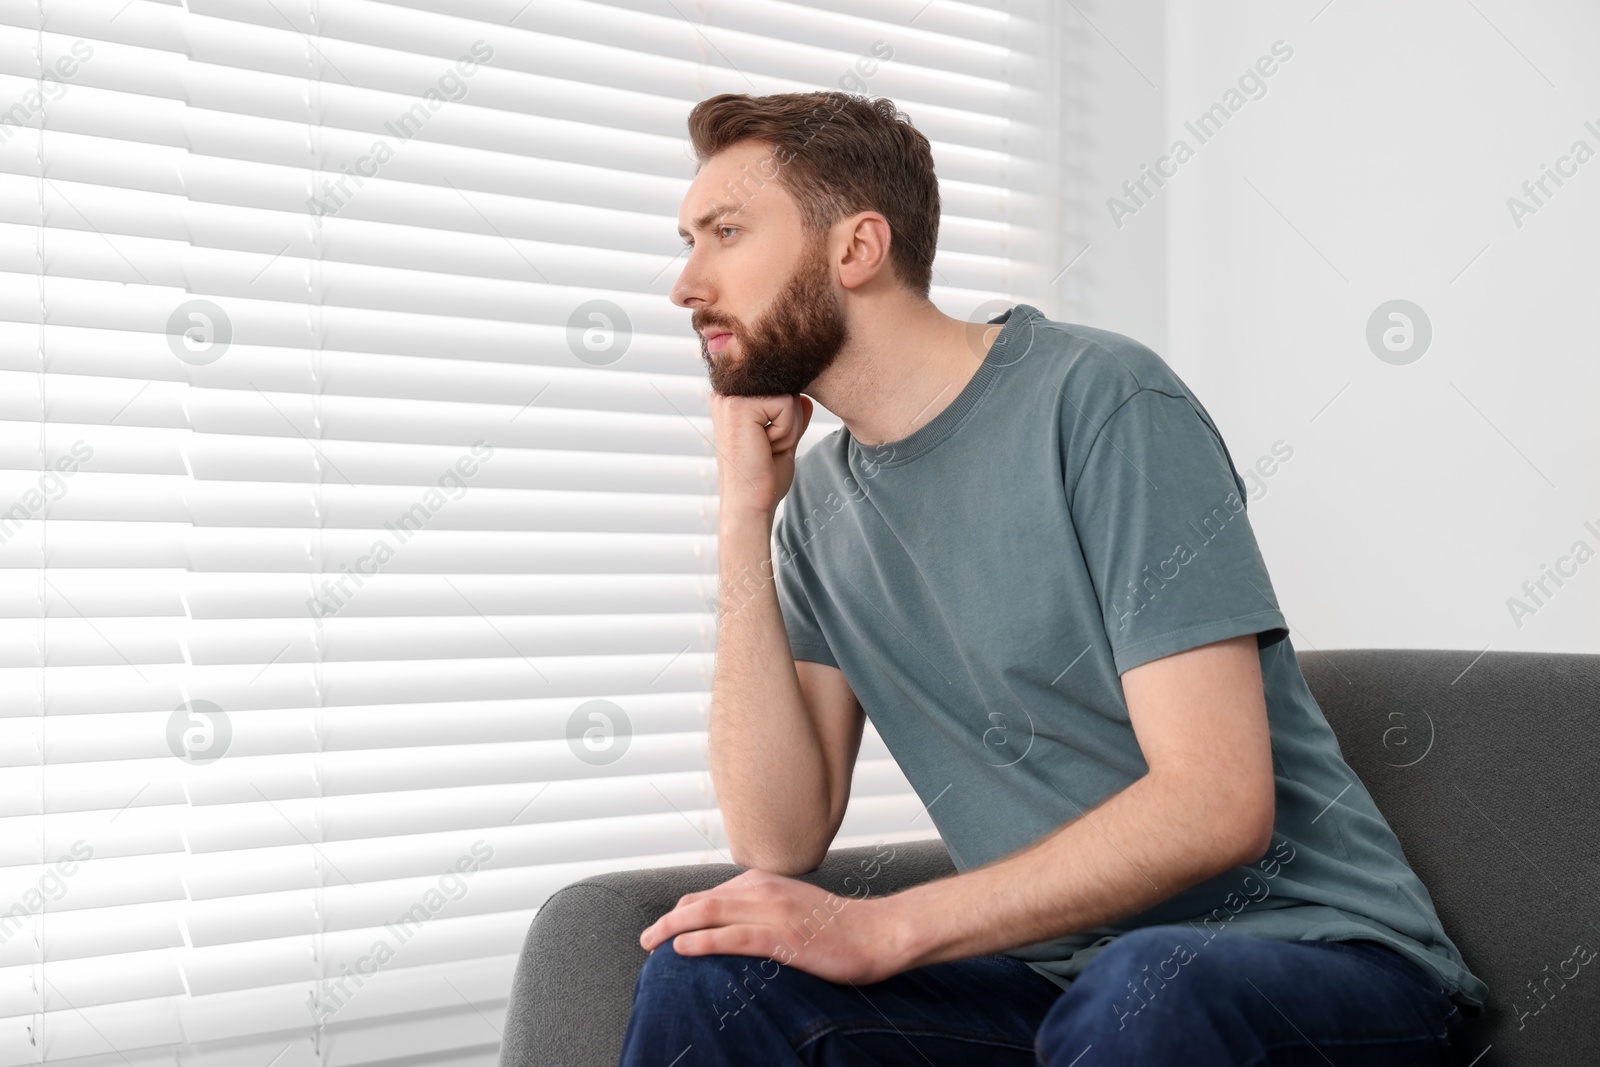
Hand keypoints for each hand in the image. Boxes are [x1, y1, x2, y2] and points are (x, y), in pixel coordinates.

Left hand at [639, 868, 905, 984]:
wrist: (878, 932)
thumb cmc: (838, 927)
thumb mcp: (793, 908)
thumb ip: (762, 911)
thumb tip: (731, 928)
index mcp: (764, 883)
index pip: (709, 895)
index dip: (680, 912)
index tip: (663, 930)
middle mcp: (764, 891)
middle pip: (701, 902)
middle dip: (666, 921)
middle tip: (645, 941)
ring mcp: (774, 913)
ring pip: (710, 916)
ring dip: (673, 930)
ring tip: (651, 944)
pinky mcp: (784, 937)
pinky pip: (735, 937)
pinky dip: (704, 942)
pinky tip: (684, 949)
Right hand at [708, 392, 813, 519]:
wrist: (749, 505)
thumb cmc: (763, 478)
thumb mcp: (783, 440)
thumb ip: (792, 416)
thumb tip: (806, 397)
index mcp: (733, 399)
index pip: (780, 387)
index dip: (787, 418)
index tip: (766, 444)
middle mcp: (726, 393)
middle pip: (786, 387)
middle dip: (789, 422)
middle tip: (767, 448)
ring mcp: (729, 397)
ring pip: (789, 396)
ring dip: (788, 428)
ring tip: (765, 448)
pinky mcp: (739, 405)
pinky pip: (787, 404)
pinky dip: (786, 431)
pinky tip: (765, 447)